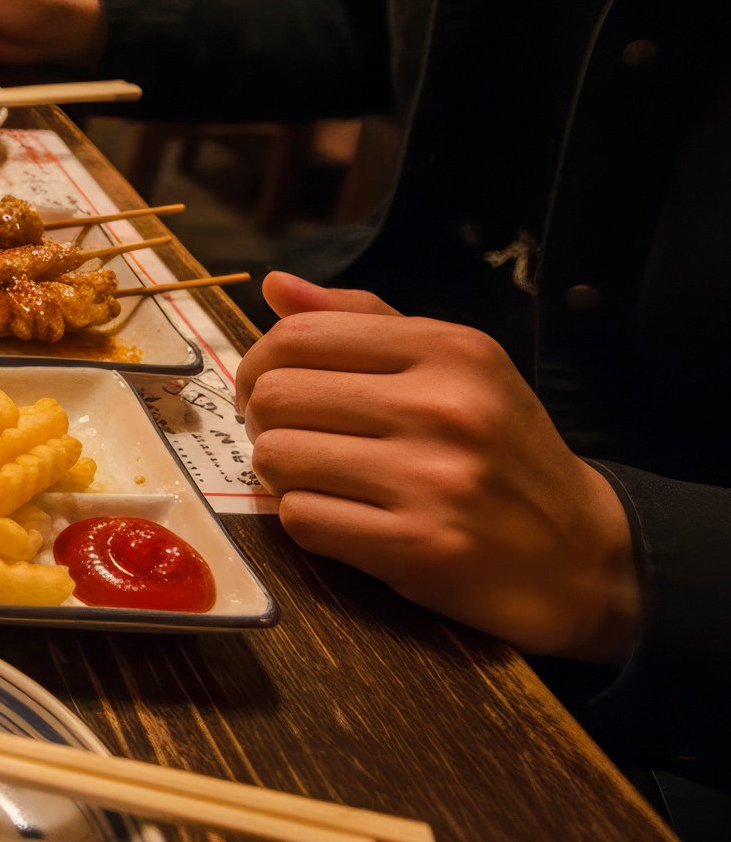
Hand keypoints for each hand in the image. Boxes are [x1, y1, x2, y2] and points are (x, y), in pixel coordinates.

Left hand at [239, 273, 639, 662]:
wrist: (580, 555)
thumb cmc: (500, 450)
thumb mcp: (456, 368)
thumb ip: (363, 321)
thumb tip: (274, 286)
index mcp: (451, 350)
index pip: (299, 335)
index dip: (261, 361)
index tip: (269, 385)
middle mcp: (445, 407)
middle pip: (276, 395)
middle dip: (265, 419)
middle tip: (292, 435)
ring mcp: (434, 480)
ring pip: (277, 457)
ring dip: (281, 473)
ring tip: (321, 476)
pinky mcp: (419, 546)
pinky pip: (301, 518)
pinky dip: (307, 520)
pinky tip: (346, 517)